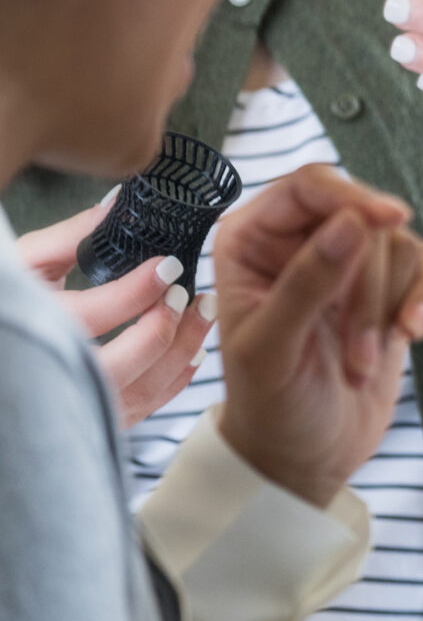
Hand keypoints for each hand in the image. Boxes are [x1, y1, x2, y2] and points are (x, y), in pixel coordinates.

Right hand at [16, 197, 215, 425]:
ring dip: (181, 351)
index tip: (169, 266)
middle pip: (118, 367)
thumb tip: (118, 206)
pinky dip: (176, 380)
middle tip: (188, 293)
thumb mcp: (27, 261)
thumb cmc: (8, 299)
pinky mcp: (94, 414)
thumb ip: (70, 236)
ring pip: (136, 392)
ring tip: (204, 310)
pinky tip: (195, 350)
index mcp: (34, 327)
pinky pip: (142, 408)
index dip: (136, 292)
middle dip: (163, 328)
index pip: (90, 317)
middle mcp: (50, 373)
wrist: (8, 343)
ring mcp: (74, 400)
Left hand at [210, 165, 422, 506]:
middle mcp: (296, 241)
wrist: (305, 454)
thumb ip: (306, 283)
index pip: (308, 188)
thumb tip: (353, 222)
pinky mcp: (385, 285)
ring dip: (387, 308)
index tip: (393, 219)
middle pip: (361, 218)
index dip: (352, 198)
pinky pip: (422, 264)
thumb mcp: (273, 349)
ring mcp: (345, 263)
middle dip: (366, 286)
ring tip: (361, 362)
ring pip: (395, 244)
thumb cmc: (270, 405)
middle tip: (356, 349)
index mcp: (250, 241)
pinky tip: (410, 334)